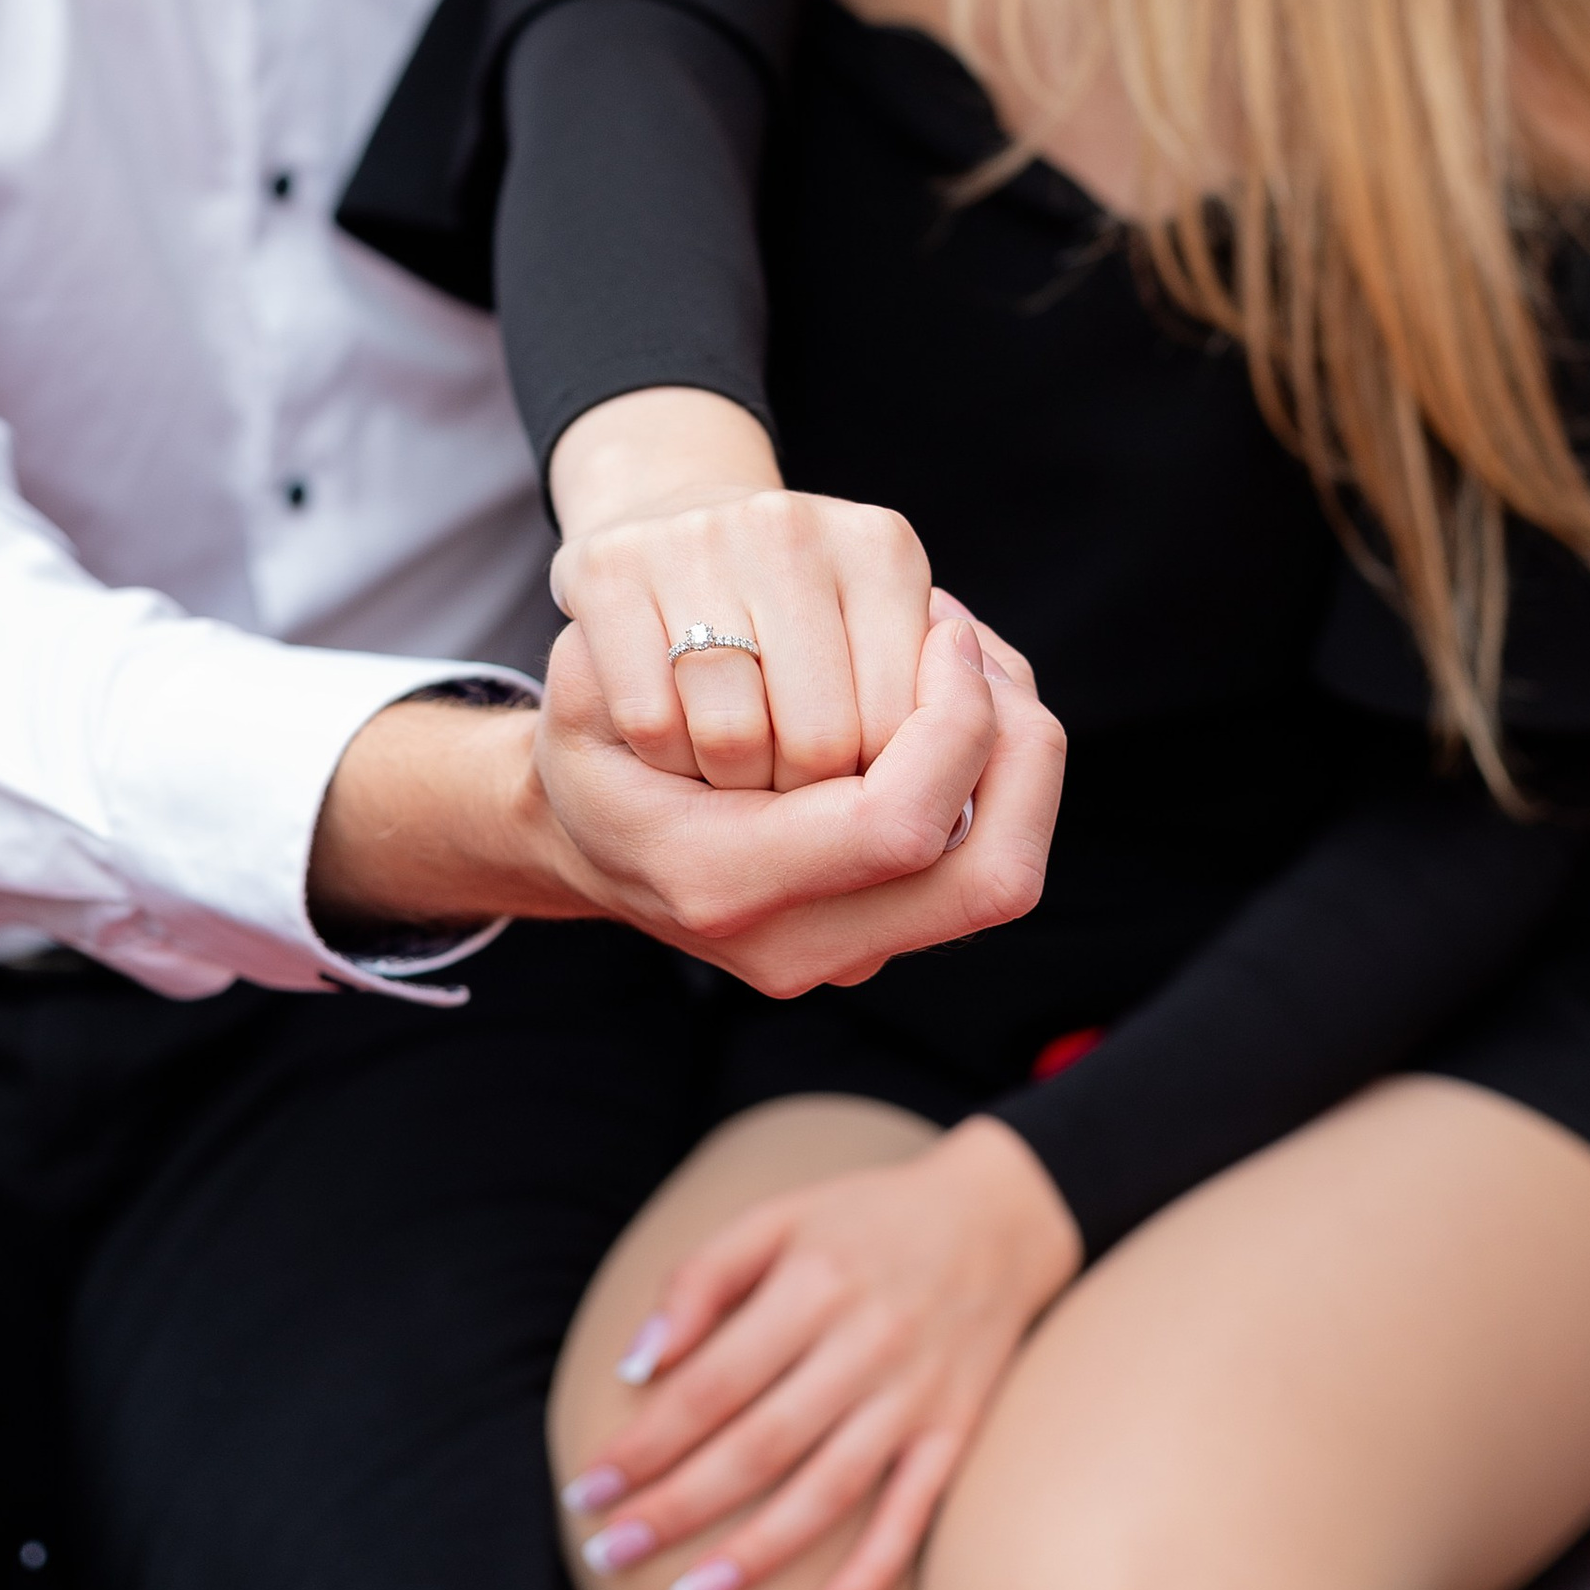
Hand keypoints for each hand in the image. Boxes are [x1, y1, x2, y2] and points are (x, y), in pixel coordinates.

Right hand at [530, 592, 1063, 996]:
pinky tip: (954, 719)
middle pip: (995, 880)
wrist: (573, 841)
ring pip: (1003, 876)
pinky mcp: (866, 948)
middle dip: (1017, 749)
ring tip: (971, 675)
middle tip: (987, 656)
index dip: (949, 721)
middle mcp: (788, 943)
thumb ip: (668, 671)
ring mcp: (834, 959)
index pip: (897, 824)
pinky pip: (979, 871)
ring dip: (1011, 763)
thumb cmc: (593, 741)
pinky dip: (995, 792)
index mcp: (716, 880)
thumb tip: (777, 646)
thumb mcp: (587, 689)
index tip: (945, 630)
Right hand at [556, 481, 935, 793]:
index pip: (906, 722)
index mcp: (882, 546)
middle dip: (807, 792)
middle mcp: (791, 524)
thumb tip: (958, 760)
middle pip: (826, 741)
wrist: (654, 540)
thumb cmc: (777, 637)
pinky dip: (661, 752)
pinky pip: (652, 720)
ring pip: (735, 738)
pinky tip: (670, 730)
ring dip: (730, 781)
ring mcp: (696, 536)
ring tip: (731, 757)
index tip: (863, 779)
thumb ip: (925, 703)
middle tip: (787, 775)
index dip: (891, 780)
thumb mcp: (875, 647)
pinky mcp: (609, 565)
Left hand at [564, 1116, 1082, 1589]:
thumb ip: (701, 1279)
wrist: (999, 1216)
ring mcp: (915, 1395)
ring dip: (755, 1554)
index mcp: (812, 1284)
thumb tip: (637, 1364)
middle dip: (676, 1506)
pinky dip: (872, 1576)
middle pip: (757, 1445)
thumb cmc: (866, 1220)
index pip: (710, 1382)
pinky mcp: (955, 1432)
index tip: (587, 1489)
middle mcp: (865, 1343)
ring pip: (826, 1490)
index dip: (644, 1441)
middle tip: (607, 1554)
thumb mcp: (778, 1218)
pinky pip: (914, 1516)